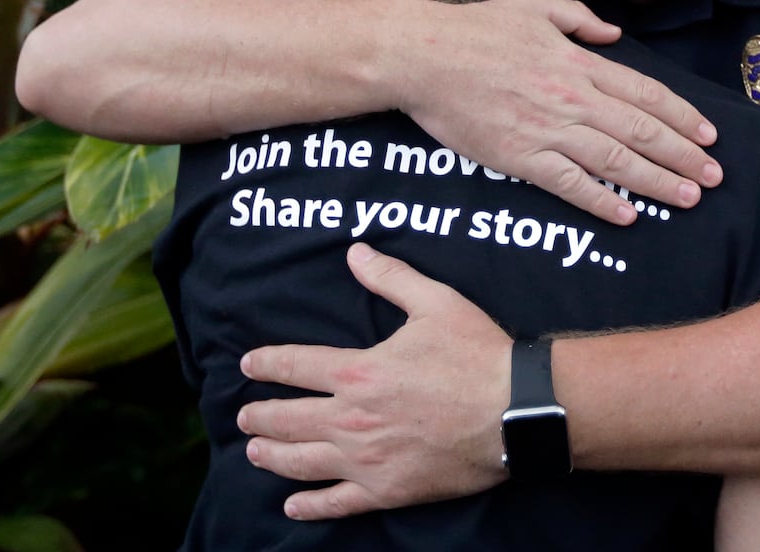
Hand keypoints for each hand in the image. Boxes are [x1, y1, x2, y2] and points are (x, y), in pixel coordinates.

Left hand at [237, 244, 511, 519]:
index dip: (266, 364)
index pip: (295, 366)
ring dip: (272, 456)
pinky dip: (310, 506)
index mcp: (358, 371)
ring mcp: (367, 459)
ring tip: (254, 452)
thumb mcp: (434, 302)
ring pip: (302, 462)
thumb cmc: (477, 354)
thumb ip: (390, 277)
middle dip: (259, 416)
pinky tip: (293, 506)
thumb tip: (355, 252)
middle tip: (244, 415)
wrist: (516, 411)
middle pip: (288, 419)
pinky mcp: (388, 489)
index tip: (247, 365)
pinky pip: (338, 503)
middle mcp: (352, 418)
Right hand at [390, 0, 720, 225]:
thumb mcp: (534, 9)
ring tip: (688, 198)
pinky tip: (628, 216)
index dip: (681, 117)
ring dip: (657, 182)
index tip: (708, 135)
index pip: (644, 94)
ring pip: (616, 161)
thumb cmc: (475, 30)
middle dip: (683, 156)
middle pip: (641, 131)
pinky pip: (570, 184)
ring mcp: (548, 129)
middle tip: (714, 178)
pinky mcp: (520, 157)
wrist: (424, 58)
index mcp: (578, 62)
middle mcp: (572, 97)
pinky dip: (602, 201)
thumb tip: (614, 34)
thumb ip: (579, 20)